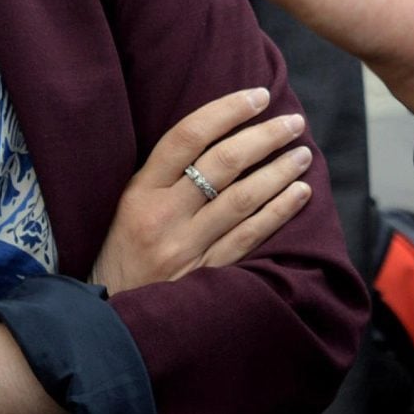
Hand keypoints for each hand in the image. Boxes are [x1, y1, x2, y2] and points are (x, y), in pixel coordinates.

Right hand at [92, 86, 316, 294]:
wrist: (109, 318)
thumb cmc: (124, 248)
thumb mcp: (127, 204)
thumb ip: (166, 173)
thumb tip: (222, 129)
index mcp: (140, 190)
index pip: (188, 136)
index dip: (228, 110)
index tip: (259, 95)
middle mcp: (162, 216)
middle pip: (224, 164)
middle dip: (265, 137)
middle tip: (293, 122)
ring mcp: (185, 248)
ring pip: (243, 199)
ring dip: (279, 172)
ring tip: (303, 154)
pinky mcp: (206, 276)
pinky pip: (250, 237)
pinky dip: (279, 212)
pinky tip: (300, 193)